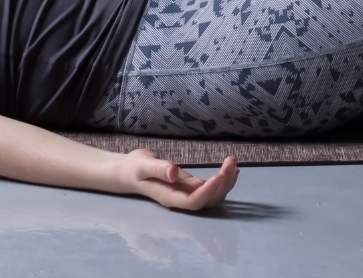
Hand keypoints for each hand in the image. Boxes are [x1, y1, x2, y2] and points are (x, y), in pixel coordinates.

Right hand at [117, 149, 238, 209]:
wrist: (129, 172)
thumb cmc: (134, 169)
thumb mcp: (142, 165)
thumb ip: (158, 169)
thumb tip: (174, 173)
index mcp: (169, 197)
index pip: (192, 201)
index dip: (208, 191)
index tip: (219, 175)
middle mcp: (181, 200)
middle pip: (207, 200)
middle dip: (222, 184)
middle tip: (231, 163)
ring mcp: (187, 195)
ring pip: (212, 195)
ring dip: (226, 181)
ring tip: (233, 162)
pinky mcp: (191, 187)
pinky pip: (211, 188)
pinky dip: (223, 179)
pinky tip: (231, 168)